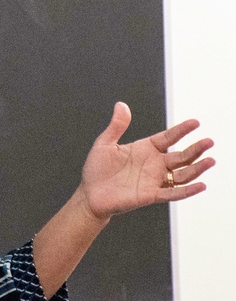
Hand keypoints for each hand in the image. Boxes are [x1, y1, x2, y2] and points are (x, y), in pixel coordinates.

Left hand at [79, 102, 214, 220]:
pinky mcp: (151, 195)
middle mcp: (153, 164)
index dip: (181, 130)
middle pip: (181, 156)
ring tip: (210, 161)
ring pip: (182, 174)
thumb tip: (121, 105)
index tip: (195, 123)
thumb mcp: (105, 143)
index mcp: (145, 149)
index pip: (168, 137)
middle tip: (209, 141)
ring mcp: (154, 180)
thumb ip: (116, 126)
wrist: (90, 194)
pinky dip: (187, 191)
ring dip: (197, 169)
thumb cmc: (97, 169)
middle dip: (196, 149)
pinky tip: (200, 186)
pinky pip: (173, 193)